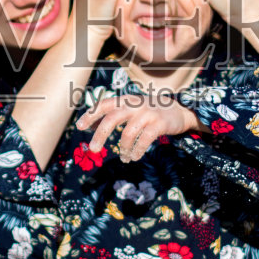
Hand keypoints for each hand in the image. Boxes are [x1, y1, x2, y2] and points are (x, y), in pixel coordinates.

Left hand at [76, 93, 204, 163]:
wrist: (179, 109)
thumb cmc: (148, 111)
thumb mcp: (131, 108)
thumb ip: (114, 114)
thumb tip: (92, 126)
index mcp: (126, 100)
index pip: (104, 104)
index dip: (91, 115)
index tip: (79, 127)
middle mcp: (135, 104)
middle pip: (113, 118)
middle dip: (101, 135)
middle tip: (93, 149)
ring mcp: (148, 113)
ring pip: (128, 133)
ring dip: (123, 149)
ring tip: (124, 158)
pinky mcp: (160, 123)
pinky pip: (145, 139)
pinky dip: (137, 150)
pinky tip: (134, 157)